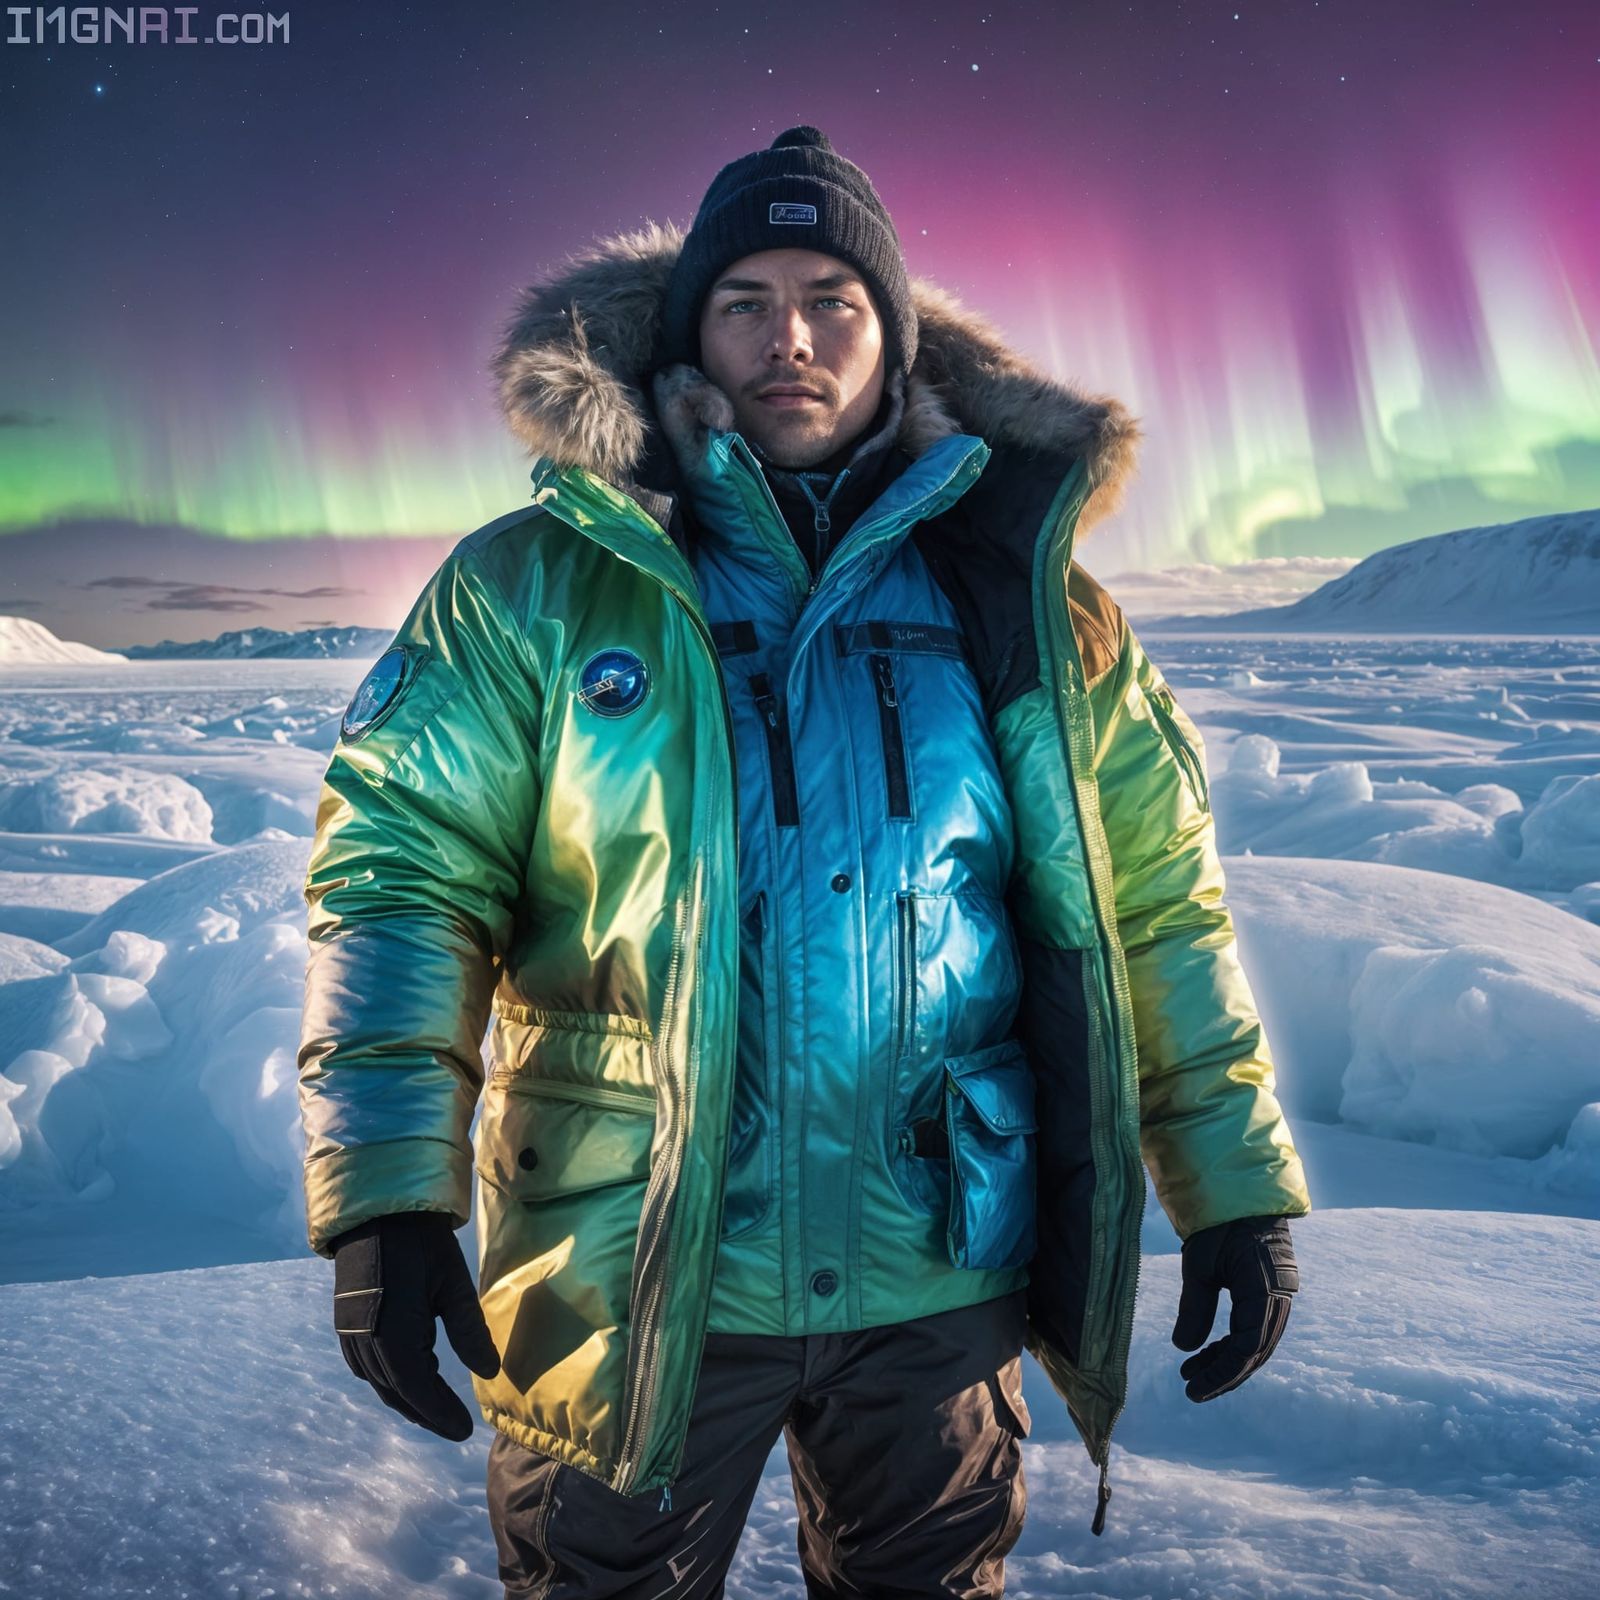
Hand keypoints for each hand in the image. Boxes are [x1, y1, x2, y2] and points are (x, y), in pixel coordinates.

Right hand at [330, 1211, 500, 1439]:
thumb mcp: (452, 1283)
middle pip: (397, 1393)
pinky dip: (391, 1379)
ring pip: (380, 1382)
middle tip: (455, 1426)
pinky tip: (410, 1376)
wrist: (376, 1210)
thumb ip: (469, 1331)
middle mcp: (366, 1344)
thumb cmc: (421, 1242)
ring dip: (408, 1398)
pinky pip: (368, 1366)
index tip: (465, 1431)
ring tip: (437, 1406)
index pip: (418, 1391)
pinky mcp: (346, 1323)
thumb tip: (489, 1373)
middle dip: (426, 1413)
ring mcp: (351, 1334)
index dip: (440, 1414)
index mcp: (393, 1336)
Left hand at [1171, 1214, 1298, 1401]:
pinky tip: (1207, 1350)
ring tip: (1191, 1373)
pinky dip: (1232, 1342)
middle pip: (1255, 1351)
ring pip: (1256, 1342)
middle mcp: (1279, 1297)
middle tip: (1190, 1388)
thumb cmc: (1217, 1223)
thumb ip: (1195, 1308)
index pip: (1247, 1348)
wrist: (1240, 1191)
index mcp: (1265, 1291)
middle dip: (1224, 1373)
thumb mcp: (1198, 1265)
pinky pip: (1254, 1326)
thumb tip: (1184, 1350)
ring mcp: (1278, 1294)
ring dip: (1226, 1360)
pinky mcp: (1269, 1290)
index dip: (1221, 1373)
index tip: (1193, 1388)